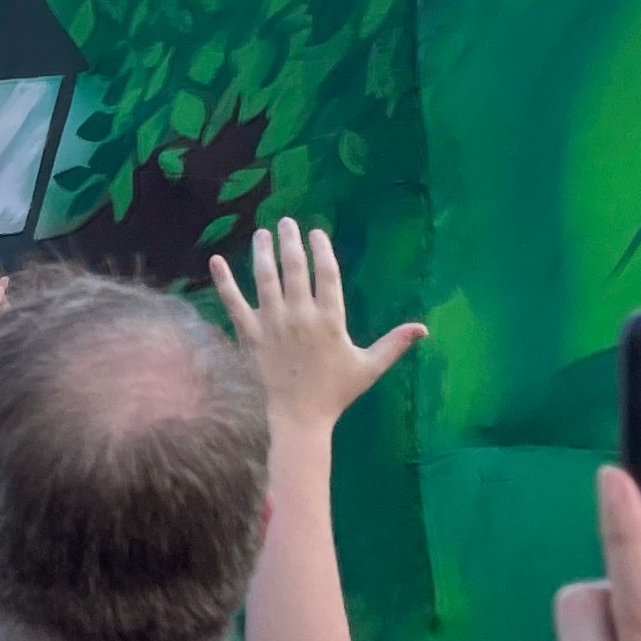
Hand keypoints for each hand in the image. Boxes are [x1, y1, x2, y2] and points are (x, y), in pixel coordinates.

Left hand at [210, 219, 423, 431]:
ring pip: (265, 278)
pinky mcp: (249, 335)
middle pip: (294, 268)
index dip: (321, 249)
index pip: (326, 273)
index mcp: (329, 319)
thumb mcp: (369, 367)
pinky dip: (224, 281)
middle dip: (290, 241)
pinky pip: (234, 303)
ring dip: (262, 252)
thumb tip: (423, 329)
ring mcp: (272, 323)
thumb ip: (394, 344)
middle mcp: (300, 315)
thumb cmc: (336, 392)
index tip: (316, 232)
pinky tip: (216, 260)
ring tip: (262, 233)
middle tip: (287, 221)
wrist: (300, 419)